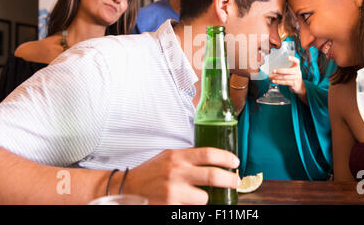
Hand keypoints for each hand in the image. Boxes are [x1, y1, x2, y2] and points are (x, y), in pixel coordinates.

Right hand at [124, 148, 239, 203]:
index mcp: (177, 156)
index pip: (208, 153)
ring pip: (204, 198)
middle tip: (235, 181)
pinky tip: (188, 202)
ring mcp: (173, 192)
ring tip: (200, 195)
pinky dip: (194, 207)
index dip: (226, 158)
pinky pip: (192, 210)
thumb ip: (188, 157)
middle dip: (230, 180)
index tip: (235, 162)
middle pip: (213, 175)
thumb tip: (214, 159)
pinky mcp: (170, 207)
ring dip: (206, 198)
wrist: (127, 188)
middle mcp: (176, 172)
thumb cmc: (151, 172)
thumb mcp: (169, 156)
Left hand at [269, 55, 305, 98]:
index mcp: (297, 66)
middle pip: (288, 71)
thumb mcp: (292, 70)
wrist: (299, 85)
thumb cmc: (293, 75)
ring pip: (285, 77)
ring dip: (277, 77)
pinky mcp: (293, 84)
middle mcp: (297, 72)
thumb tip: (273, 68)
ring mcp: (296, 78)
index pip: (297, 61)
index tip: (287, 57)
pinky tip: (274, 81)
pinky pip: (285, 82)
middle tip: (273, 71)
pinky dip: (278, 82)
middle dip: (279, 71)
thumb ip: (286, 68)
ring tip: (271, 77)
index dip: (293, 59)